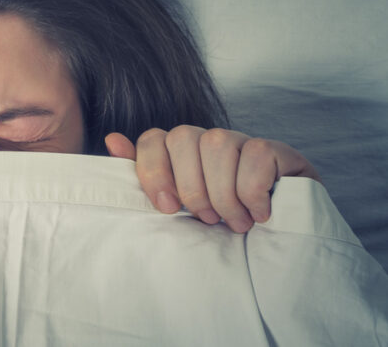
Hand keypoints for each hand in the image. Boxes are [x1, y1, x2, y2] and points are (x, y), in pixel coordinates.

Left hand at [105, 126, 320, 232]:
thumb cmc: (220, 232)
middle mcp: (210, 142)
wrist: (277, 253)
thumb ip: (146, 178)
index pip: (153, 139)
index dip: (154, 171)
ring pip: (218, 143)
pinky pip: (257, 154)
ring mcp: (245, 142)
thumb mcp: (177, 211)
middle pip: (184, 137)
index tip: (167, 208)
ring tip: (234, 223)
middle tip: (207, 219)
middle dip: (191, 187)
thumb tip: (112, 139)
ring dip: (223, 194)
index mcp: (181, 154)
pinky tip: (259, 214)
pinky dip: (253, 192)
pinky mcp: (279, 151)